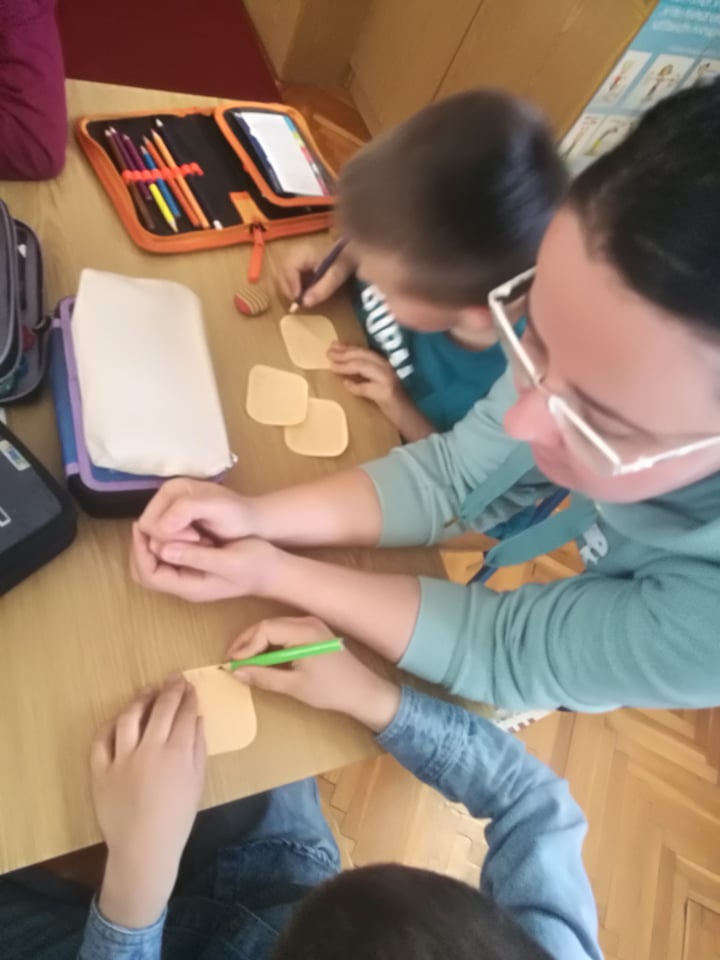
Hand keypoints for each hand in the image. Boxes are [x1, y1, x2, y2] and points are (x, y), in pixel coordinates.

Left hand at [91, 676, 205, 928]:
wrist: (144, 847)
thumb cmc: (177, 818)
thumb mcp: (197, 782)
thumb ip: (198, 748)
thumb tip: (197, 719)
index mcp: (177, 752)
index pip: (184, 714)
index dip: (189, 697)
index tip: (191, 687)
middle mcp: (149, 749)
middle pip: (160, 709)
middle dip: (170, 690)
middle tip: (175, 679)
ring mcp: (122, 758)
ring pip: (129, 718)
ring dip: (141, 700)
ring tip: (148, 692)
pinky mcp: (101, 770)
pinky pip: (102, 740)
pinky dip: (111, 726)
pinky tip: (119, 719)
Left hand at [130, 524, 279, 602]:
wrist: (274, 571)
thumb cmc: (255, 564)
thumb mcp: (228, 559)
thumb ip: (196, 556)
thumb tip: (164, 547)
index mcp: (190, 586)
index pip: (150, 574)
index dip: (140, 550)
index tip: (143, 526)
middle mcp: (185, 586)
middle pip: (146, 573)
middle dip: (140, 549)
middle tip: (144, 524)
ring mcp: (189, 579)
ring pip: (155, 566)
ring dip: (151, 546)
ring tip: (156, 523)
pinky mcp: (194, 569)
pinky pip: (168, 559)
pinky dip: (163, 544)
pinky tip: (172, 528)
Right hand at [138, 479, 256, 546]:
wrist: (253, 522)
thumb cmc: (238, 515)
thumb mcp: (216, 508)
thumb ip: (186, 510)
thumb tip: (158, 526)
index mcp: (170, 489)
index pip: (149, 523)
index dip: (169, 536)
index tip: (198, 537)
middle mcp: (165, 498)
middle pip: (149, 532)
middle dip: (173, 541)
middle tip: (201, 541)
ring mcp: (169, 511)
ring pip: (156, 539)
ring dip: (178, 546)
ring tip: (203, 542)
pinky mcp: (175, 524)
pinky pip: (165, 542)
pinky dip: (181, 547)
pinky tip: (200, 545)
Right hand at [228, 616, 400, 732]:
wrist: (363, 691)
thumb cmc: (331, 690)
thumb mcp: (294, 686)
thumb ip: (264, 677)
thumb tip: (236, 672)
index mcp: (303, 630)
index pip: (265, 630)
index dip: (245, 646)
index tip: (231, 663)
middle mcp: (307, 621)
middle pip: (268, 625)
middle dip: (247, 643)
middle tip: (231, 661)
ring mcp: (312, 625)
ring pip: (275, 628)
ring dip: (257, 643)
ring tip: (243, 661)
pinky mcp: (314, 632)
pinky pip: (285, 632)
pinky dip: (270, 644)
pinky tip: (262, 658)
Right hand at [274, 242, 355, 308]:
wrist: (348, 252)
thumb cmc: (343, 261)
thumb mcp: (336, 275)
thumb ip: (322, 289)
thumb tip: (305, 303)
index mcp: (304, 252)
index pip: (289, 268)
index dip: (291, 286)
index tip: (298, 300)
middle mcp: (294, 253)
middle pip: (282, 273)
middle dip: (288, 290)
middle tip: (298, 303)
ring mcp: (293, 258)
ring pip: (282, 276)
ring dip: (289, 289)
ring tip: (299, 299)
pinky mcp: (295, 264)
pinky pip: (287, 277)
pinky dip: (292, 287)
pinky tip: (301, 293)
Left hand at [327, 344, 407, 411]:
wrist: (410, 419)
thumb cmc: (393, 404)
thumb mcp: (379, 385)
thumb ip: (366, 376)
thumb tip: (345, 371)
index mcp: (385, 365)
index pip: (365, 352)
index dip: (348, 347)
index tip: (334, 345)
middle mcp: (387, 369)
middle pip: (363, 356)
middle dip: (344, 353)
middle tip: (328, 352)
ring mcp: (388, 380)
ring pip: (364, 366)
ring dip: (346, 365)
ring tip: (332, 365)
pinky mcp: (387, 394)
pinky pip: (367, 388)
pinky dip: (355, 386)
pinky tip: (346, 385)